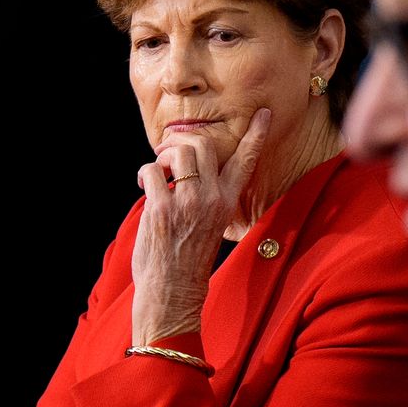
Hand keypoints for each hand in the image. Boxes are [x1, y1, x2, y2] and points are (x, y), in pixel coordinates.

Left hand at [131, 109, 269, 345]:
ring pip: (178, 152)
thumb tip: (182, 172)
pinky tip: (143, 185)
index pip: (246, 162)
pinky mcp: (162, 209)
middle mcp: (212, 199)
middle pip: (203, 145)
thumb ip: (205, 198)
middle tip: (167, 154)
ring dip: (162, 155)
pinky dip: (143, 173)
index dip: (256, 135)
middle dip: (181, 142)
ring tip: (157, 170)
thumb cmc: (187, 261)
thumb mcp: (210, 225)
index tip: (264, 114)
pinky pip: (150, 172)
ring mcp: (188, 203)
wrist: (174, 292)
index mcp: (227, 203)